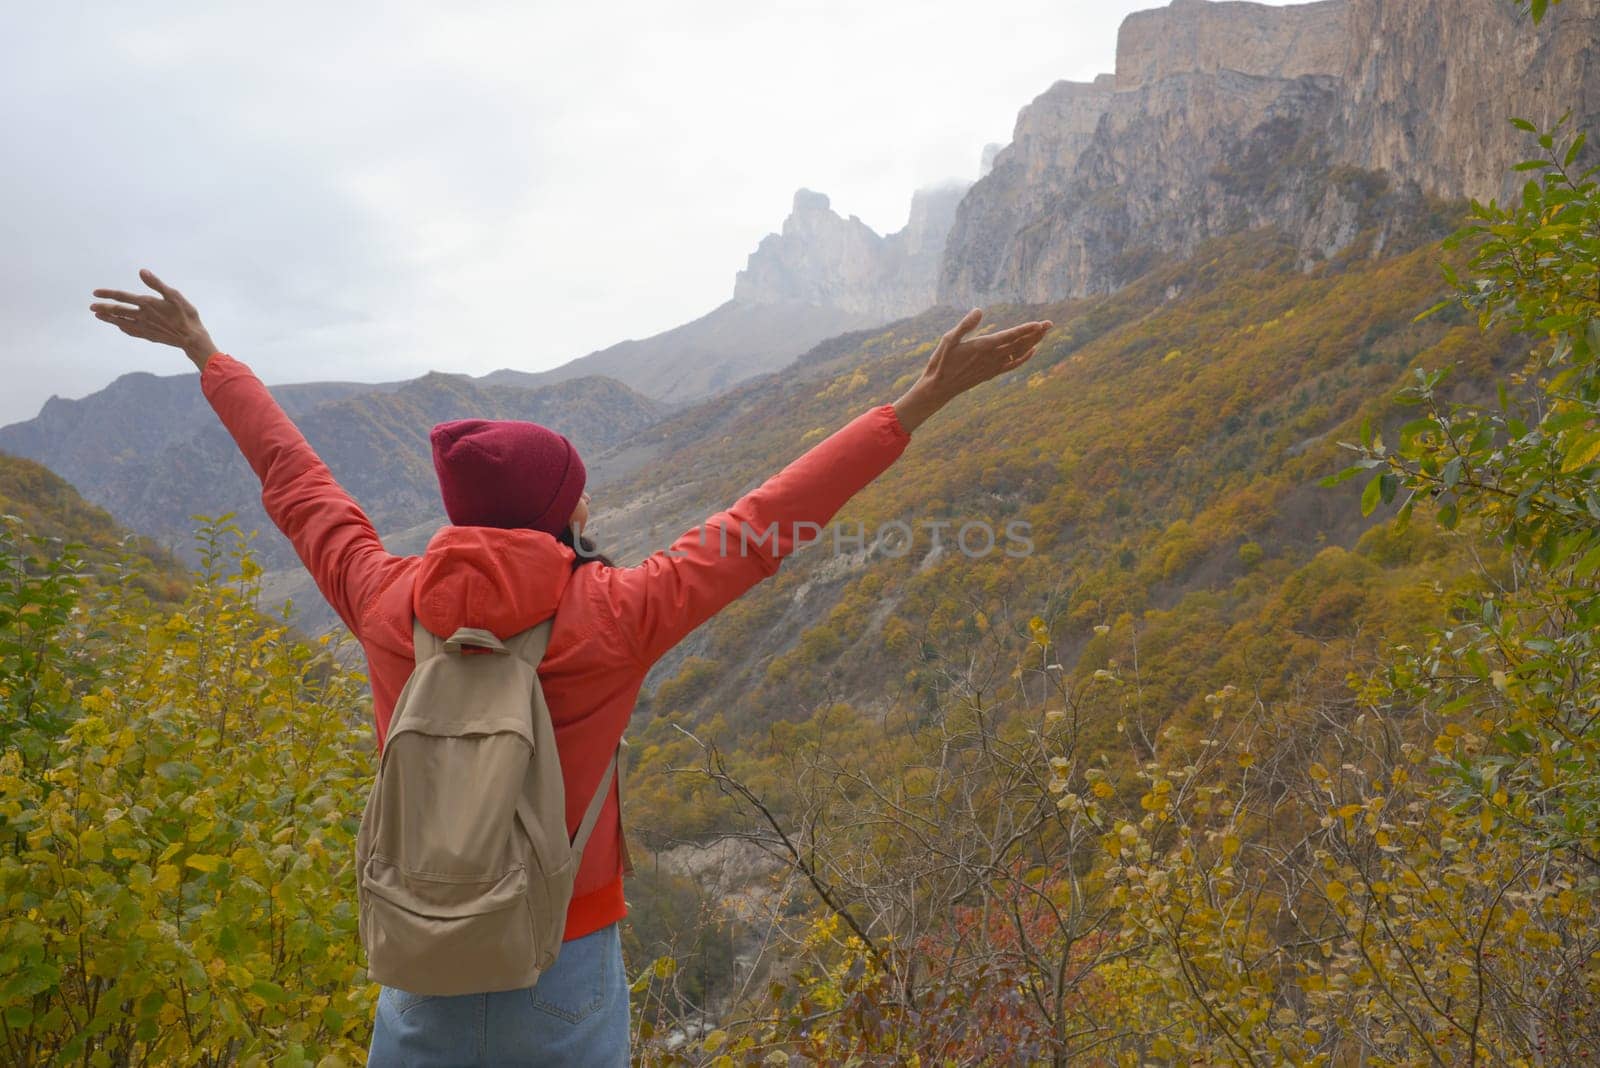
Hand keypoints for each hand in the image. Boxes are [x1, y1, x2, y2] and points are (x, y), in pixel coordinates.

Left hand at [90, 269, 218, 370]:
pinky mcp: (148, 335)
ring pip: (121, 322)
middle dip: (103, 308)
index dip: (108, 294)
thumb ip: (156, 284)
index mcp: (147, 303)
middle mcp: (142, 315)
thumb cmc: (185, 315)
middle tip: (91, 307)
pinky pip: (131, 331)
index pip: (122, 297)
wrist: (191, 338)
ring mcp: (144, 327)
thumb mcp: (174, 295)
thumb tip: (142, 272)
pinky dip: (122, 327)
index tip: (95, 293)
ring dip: (109, 318)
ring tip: (98, 316)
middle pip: (118, 311)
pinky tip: (119, 327)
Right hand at [892, 309, 1051, 432]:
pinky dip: (1024, 358)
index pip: (1009, 336)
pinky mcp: (991, 373)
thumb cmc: (941, 361)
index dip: (1025, 329)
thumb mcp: (948, 339)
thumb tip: (979, 310)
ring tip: (1044, 332)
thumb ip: (965, 325)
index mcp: (982, 346)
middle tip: (1050, 323)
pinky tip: (1032, 351)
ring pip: (1018, 353)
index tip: (1039, 323)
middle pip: (1019, 343)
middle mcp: (991, 357)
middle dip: (1035, 333)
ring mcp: (993, 366)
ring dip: (1033, 342)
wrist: (939, 388)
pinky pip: (1012, 365)